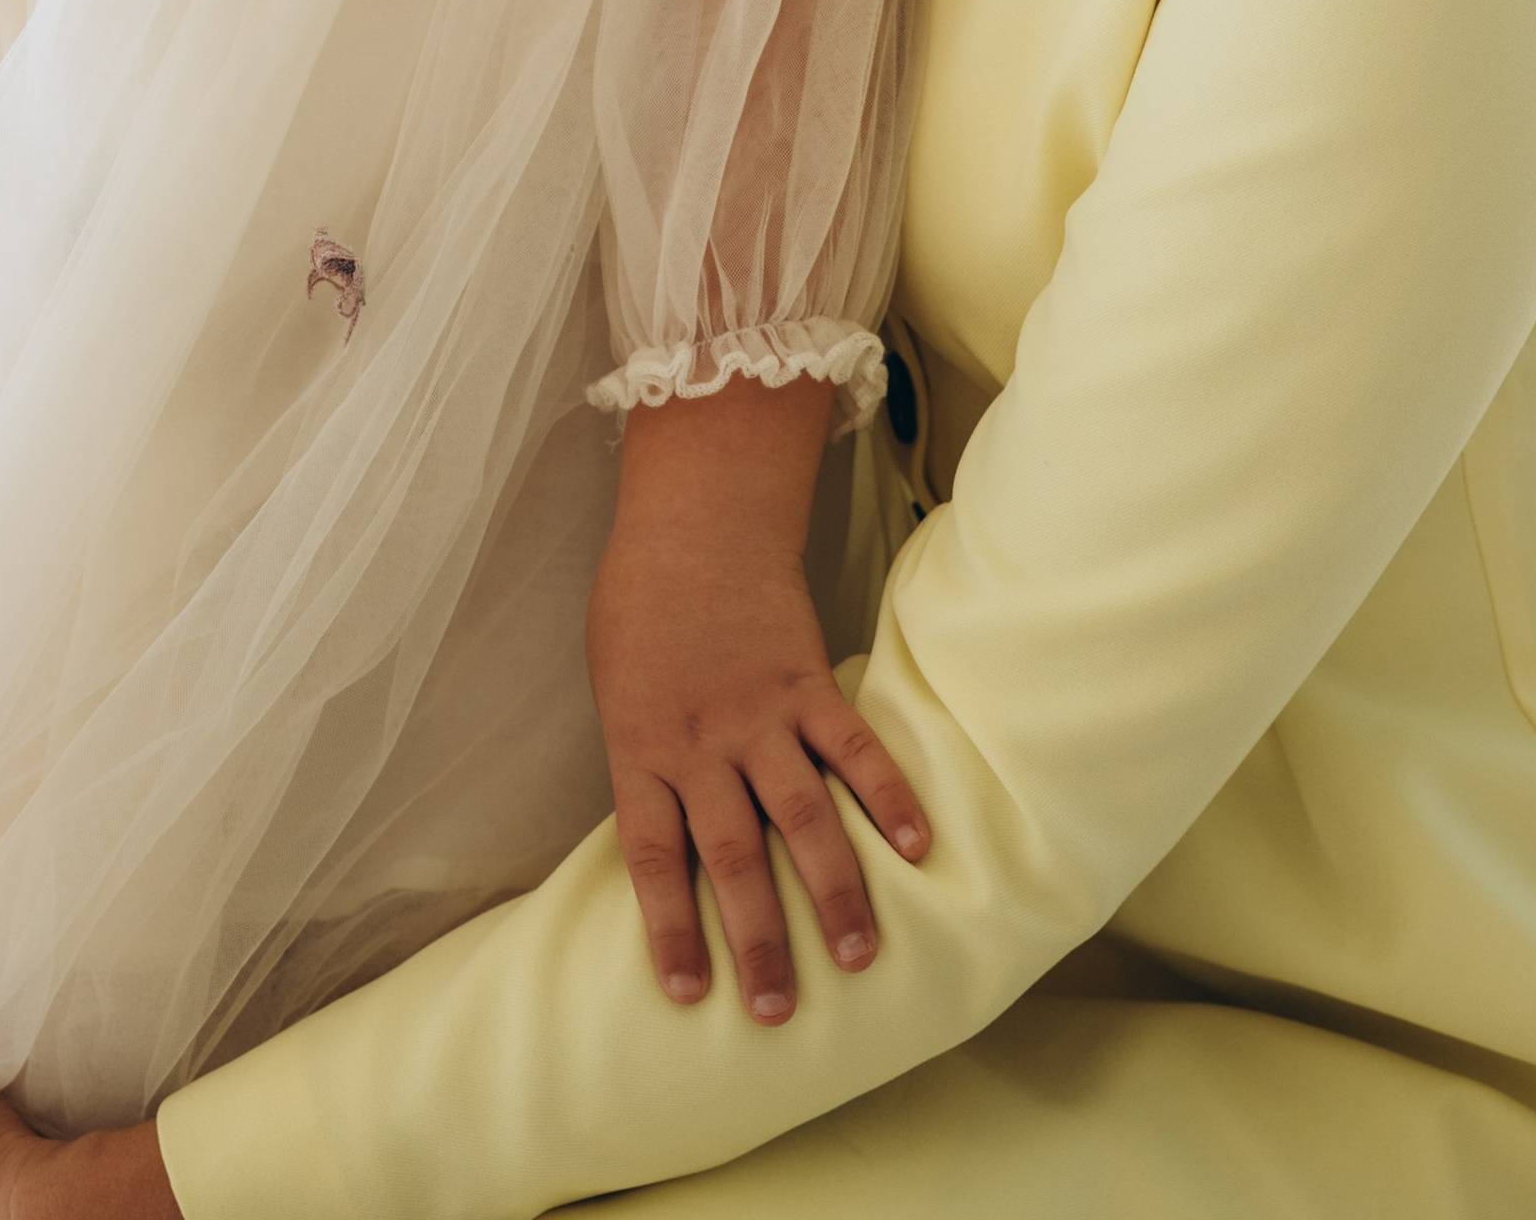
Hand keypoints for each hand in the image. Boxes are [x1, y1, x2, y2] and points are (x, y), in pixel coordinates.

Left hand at [588, 388, 928, 1027]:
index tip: (689, 995)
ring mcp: (760, 716)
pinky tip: (918, 848)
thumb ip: (647, 766)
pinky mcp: (808, 685)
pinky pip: (853, 748)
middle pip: (733, 856)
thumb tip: (668, 845)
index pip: (654, 857)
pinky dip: (887, 796)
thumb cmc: (639, 611)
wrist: (691, 525)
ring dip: (833, 891)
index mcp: (642, 748)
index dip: (670, 929)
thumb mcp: (617, 694)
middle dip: (758, 939)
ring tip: (858, 956)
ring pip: (800, 816)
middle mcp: (703, 744)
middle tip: (778, 1010)